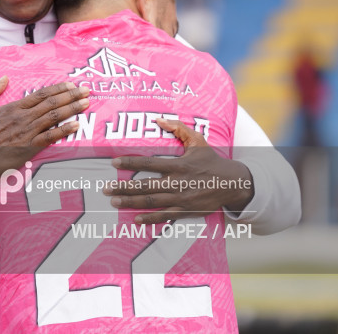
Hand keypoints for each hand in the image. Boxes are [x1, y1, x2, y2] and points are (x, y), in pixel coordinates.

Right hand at [0, 78, 89, 186]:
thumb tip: (4, 77)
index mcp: (14, 107)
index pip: (41, 94)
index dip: (58, 89)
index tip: (71, 85)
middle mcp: (23, 117)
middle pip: (52, 103)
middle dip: (72, 96)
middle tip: (87, 91)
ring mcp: (27, 132)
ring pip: (54, 117)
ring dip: (72, 109)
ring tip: (86, 104)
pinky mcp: (28, 147)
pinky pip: (50, 137)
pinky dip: (64, 130)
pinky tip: (76, 126)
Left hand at [103, 118, 253, 223]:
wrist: (232, 183)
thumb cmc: (211, 160)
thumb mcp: (197, 140)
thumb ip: (178, 128)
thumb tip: (158, 120)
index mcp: (178, 165)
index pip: (149, 164)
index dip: (130, 163)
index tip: (114, 162)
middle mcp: (177, 183)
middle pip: (145, 186)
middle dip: (124, 187)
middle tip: (105, 188)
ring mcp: (181, 199)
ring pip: (152, 201)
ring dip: (131, 202)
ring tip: (114, 201)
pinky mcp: (186, 211)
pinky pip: (165, 216)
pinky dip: (150, 218)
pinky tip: (136, 218)